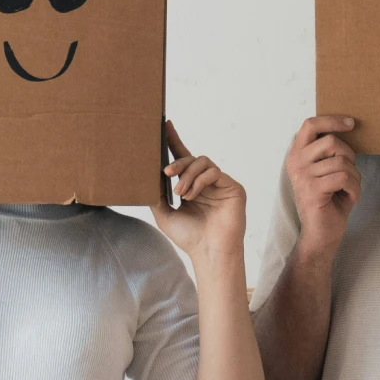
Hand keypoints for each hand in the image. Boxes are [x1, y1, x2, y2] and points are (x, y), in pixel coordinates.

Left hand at [154, 120, 245, 266]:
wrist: (209, 253)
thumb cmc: (189, 237)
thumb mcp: (164, 214)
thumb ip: (157, 194)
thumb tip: (145, 176)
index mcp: (192, 186)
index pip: (183, 159)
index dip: (174, 141)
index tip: (164, 125)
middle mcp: (207, 183)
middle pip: (192, 158)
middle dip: (178, 163)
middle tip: (166, 174)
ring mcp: (221, 184)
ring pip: (203, 162)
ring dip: (188, 175)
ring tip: (180, 193)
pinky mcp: (233, 187)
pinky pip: (214, 172)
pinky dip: (200, 181)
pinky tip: (192, 196)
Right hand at [284, 114, 361, 255]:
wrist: (321, 235)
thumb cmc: (329, 202)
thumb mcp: (328, 171)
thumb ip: (331, 152)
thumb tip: (348, 128)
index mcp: (297, 155)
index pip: (310, 125)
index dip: (332, 120)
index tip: (351, 124)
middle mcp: (296, 163)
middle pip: (332, 142)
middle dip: (350, 158)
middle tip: (350, 176)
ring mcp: (302, 177)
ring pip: (342, 162)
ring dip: (355, 178)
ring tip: (350, 190)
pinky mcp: (312, 190)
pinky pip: (343, 178)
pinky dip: (354, 189)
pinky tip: (350, 198)